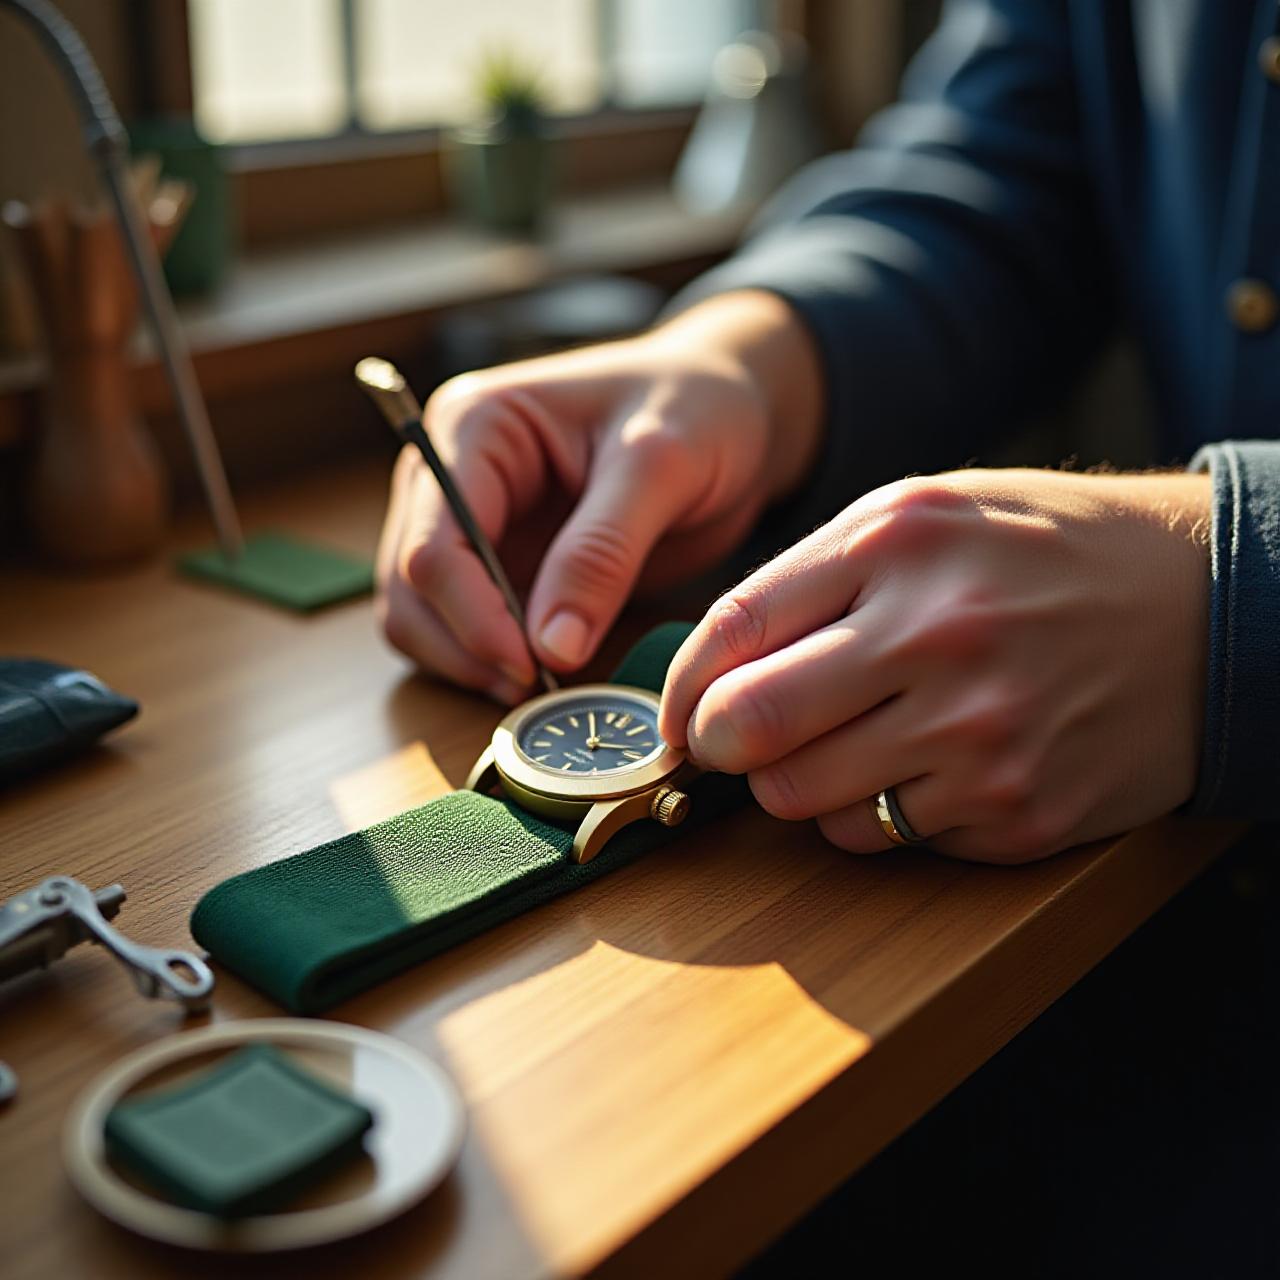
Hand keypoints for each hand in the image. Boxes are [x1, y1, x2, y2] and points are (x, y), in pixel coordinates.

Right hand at [376, 291, 821, 701]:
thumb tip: (552, 649)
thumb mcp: (661, 467)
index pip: (433, 544)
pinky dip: (488, 660)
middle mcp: (449, 474)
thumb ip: (603, 553)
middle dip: (464, 646)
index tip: (530, 665)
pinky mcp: (498, 561)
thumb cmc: (697, 409)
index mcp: (473, 426)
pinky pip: (464, 626)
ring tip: (539, 683)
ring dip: (467, 662)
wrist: (728, 408)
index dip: (472, 617)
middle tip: (534, 685)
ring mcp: (468, 521)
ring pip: (422, 615)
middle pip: (410, 587)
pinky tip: (542, 670)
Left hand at [660, 469, 1212, 863]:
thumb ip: (814, 573)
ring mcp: (979, 734)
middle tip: (729, 744)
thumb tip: (712, 663)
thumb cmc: (1047, 551)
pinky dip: (869, 814)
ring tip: (837, 746)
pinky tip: (910, 769)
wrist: (1209, 606)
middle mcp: (934, 638)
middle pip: (749, 727)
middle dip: (717, 746)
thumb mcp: (928, 512)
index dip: (680, 687)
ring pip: (804, 799)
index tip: (678, 714)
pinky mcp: (1016, 811)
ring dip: (792, 784)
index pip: (732, 631)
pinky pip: (880, 838)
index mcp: (897, 544)